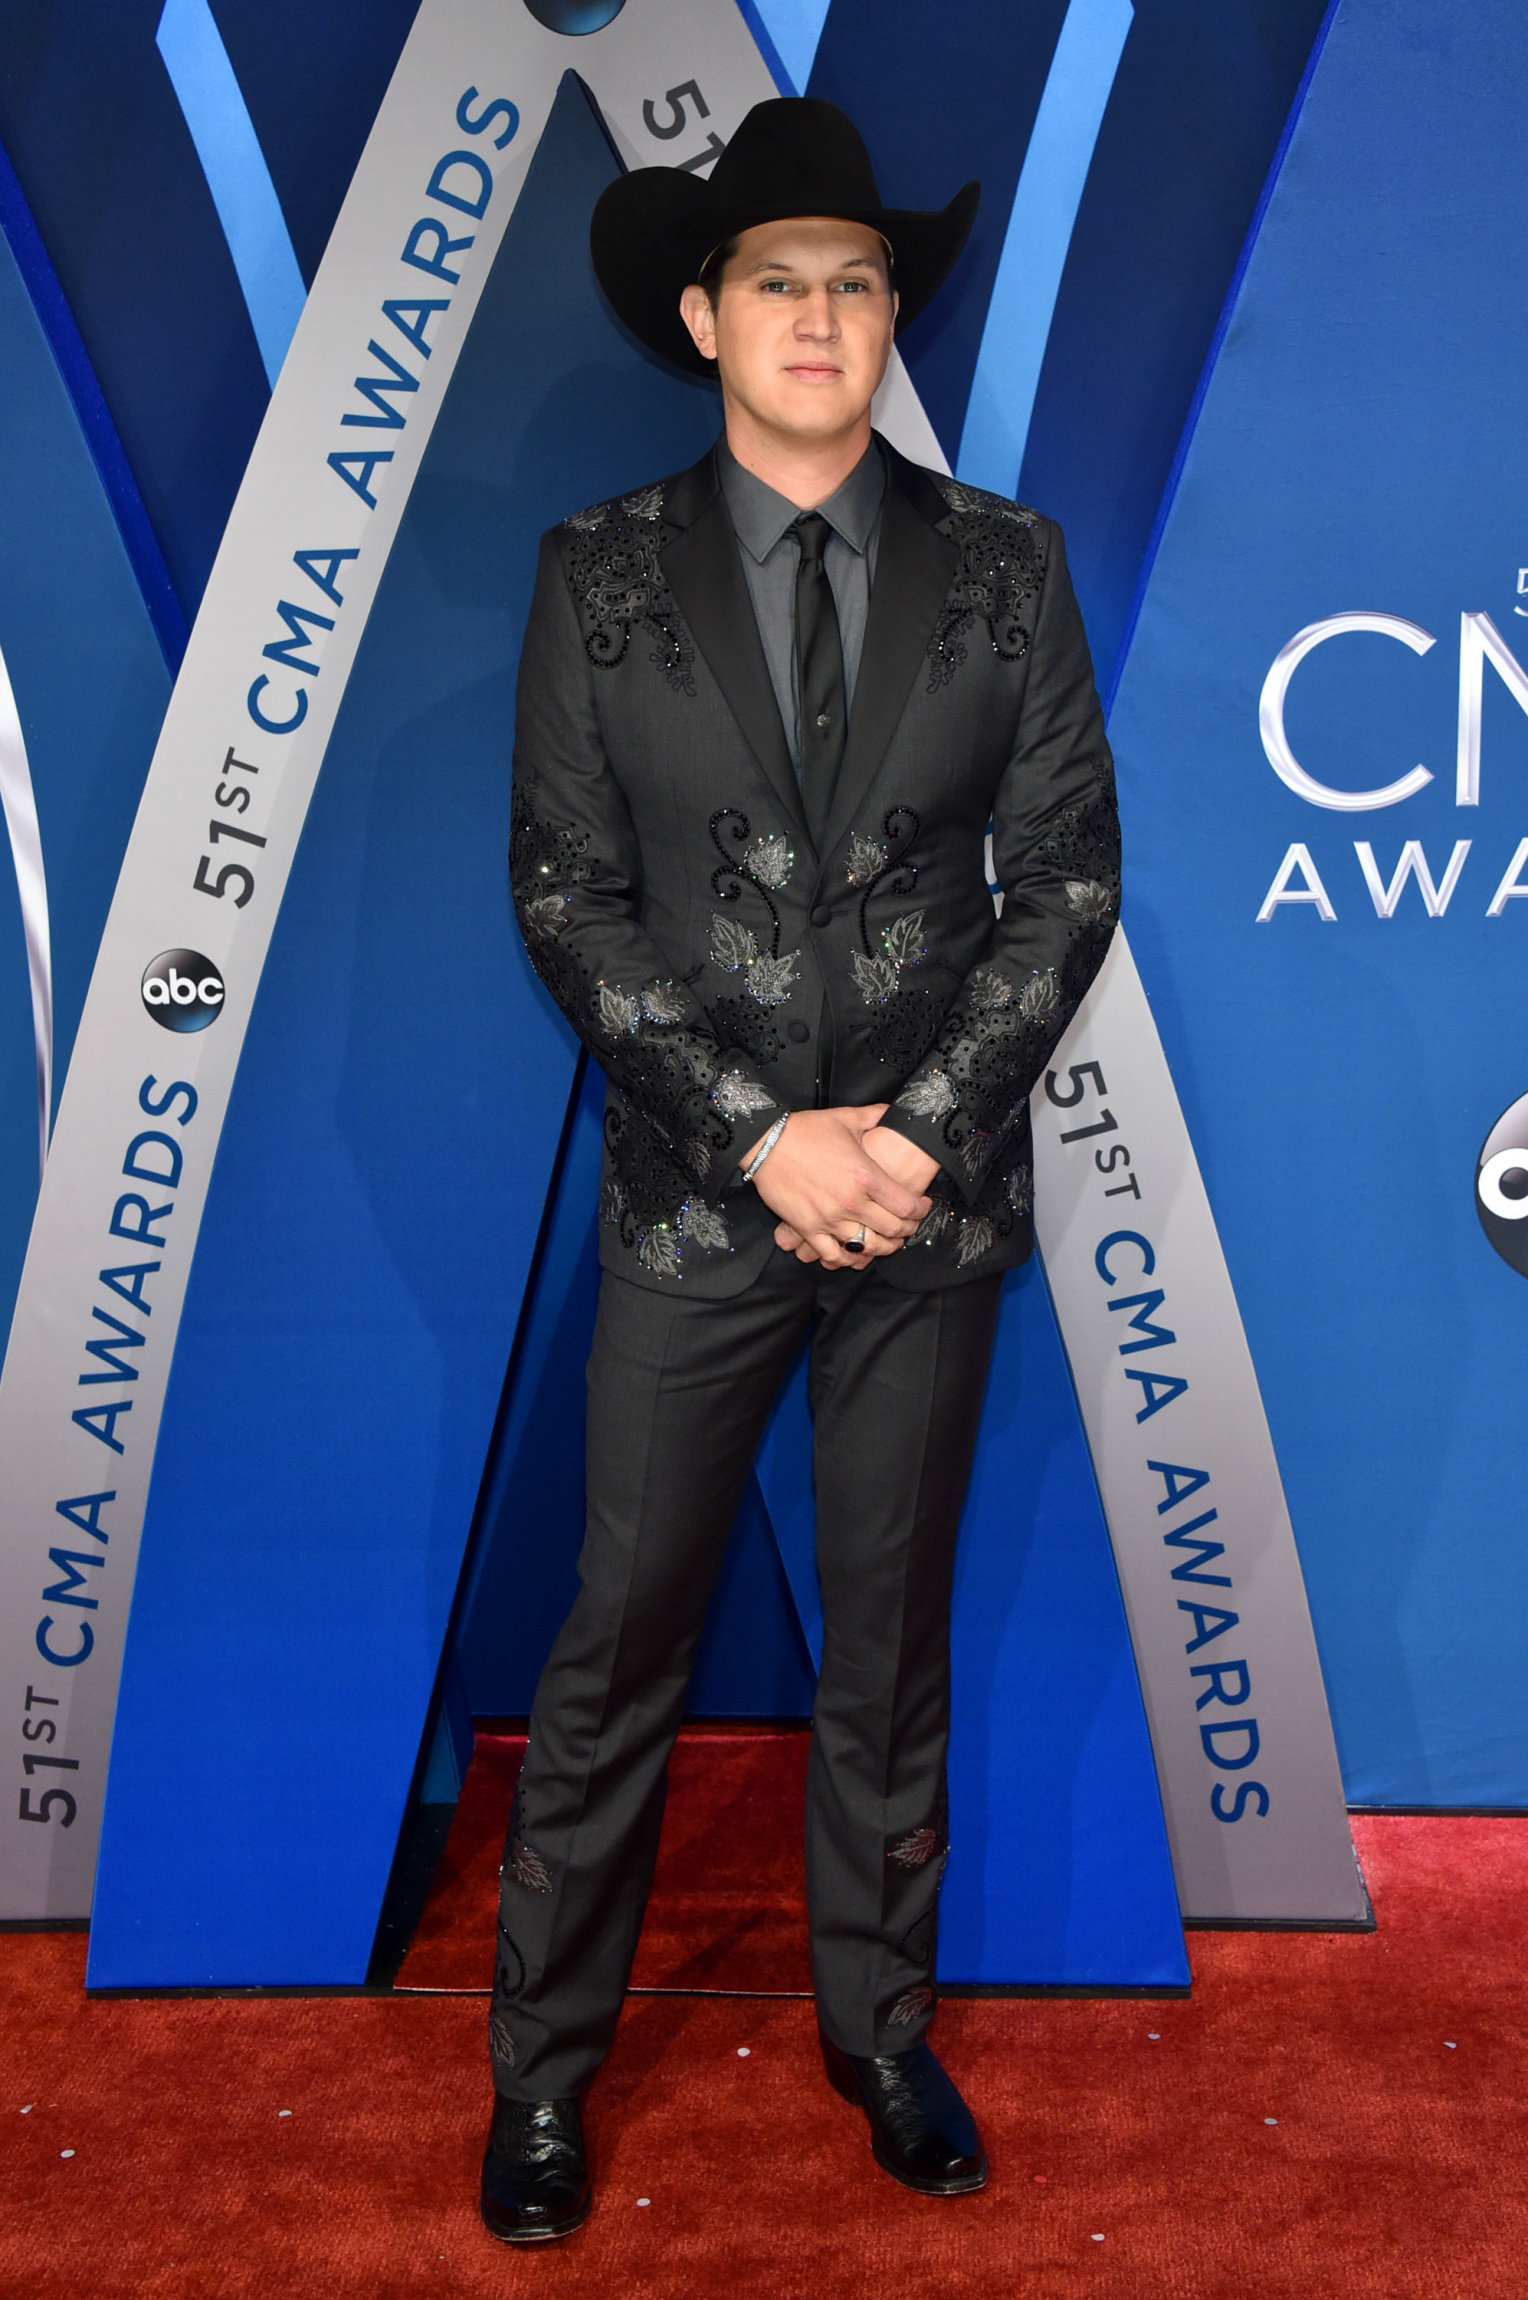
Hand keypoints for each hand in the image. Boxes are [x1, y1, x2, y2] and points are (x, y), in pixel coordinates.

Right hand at [742, 1105, 930, 1269]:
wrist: (766, 1142)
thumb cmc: (806, 1129)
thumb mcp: (847, 1118)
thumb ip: (876, 1116)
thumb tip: (896, 1111)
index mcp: (866, 1175)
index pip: (906, 1205)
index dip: (921, 1210)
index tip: (923, 1206)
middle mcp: (851, 1201)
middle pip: (893, 1230)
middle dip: (907, 1231)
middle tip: (909, 1226)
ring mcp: (828, 1218)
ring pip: (867, 1247)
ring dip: (882, 1249)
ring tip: (886, 1243)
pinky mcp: (807, 1228)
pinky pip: (832, 1255)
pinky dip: (847, 1259)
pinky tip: (853, 1254)